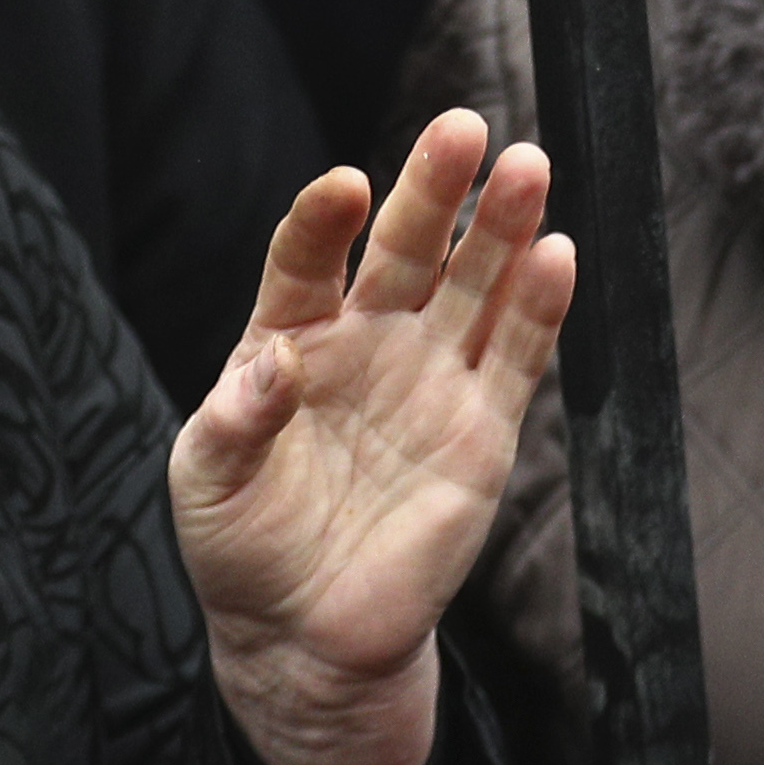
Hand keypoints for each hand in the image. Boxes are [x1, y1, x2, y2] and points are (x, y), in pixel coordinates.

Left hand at [170, 109, 576, 764]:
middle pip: (407, 250)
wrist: (306, 636)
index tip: (345, 188)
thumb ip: (232, 421)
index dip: (326, 221)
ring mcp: (428, 381)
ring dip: (504, 228)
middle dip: (435, 189)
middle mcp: (367, 343)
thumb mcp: (206, 483)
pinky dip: (539, 309)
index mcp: (288, 338)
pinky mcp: (482, 431)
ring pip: (474, 287)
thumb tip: (270, 363)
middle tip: (463, 128)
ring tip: (528, 167)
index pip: (309, 259)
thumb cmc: (242, 546)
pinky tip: (558, 255)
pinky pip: (515, 358)